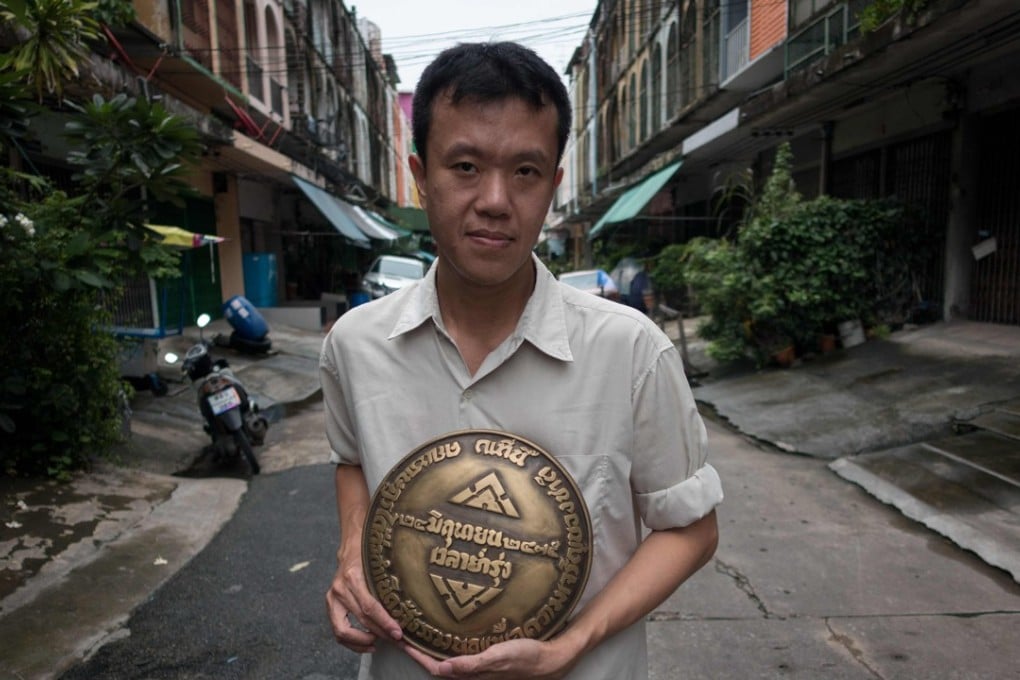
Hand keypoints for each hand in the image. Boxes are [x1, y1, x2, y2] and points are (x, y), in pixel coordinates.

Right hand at [325, 547, 402, 653]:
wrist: (352, 544)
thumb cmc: (370, 553)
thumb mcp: (380, 563)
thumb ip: (390, 581)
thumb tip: (414, 603)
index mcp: (353, 577)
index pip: (370, 607)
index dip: (385, 623)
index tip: (399, 633)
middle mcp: (340, 589)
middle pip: (361, 620)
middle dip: (381, 634)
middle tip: (397, 641)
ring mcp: (332, 598)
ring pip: (343, 631)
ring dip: (362, 642)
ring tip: (378, 644)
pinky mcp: (330, 605)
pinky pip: (338, 631)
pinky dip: (352, 642)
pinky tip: (367, 643)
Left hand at [402, 637, 577, 679]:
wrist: (550, 659)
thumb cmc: (526, 658)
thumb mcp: (499, 657)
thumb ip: (472, 664)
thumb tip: (442, 667)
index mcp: (469, 674)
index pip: (435, 666)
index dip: (417, 654)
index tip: (401, 639)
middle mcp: (469, 671)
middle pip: (436, 662)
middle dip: (419, 648)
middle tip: (403, 629)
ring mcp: (476, 665)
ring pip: (447, 657)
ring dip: (432, 645)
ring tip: (418, 628)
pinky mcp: (484, 658)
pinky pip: (459, 651)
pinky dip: (447, 642)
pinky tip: (445, 631)